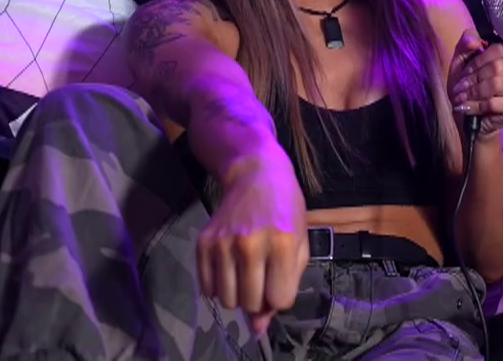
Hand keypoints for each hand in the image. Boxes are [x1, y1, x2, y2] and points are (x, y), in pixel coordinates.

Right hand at [196, 145, 307, 336]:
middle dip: (260, 297)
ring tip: (245, 271)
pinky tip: (228, 267)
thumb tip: (258, 327)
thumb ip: (285, 285)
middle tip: (263, 274)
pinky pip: (207, 289)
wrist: (256, 175)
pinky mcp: (203, 243)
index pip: (280, 299)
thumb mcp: (299, 243)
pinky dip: (218, 286)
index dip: (281, 294)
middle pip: (251, 303)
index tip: (280, 277)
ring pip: (227, 300)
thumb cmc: (285, 209)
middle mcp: (250, 245)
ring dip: (238, 294)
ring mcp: (223, 244)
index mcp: (282, 244)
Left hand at [450, 30, 502, 138]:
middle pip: (497, 66)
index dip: (478, 60)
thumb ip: (465, 45)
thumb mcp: (462, 62)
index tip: (465, 72)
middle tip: (460, 87)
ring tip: (461, 98)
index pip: (499, 48)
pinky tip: (466, 107)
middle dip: (474, 78)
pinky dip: (476, 105)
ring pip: (496, 84)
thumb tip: (474, 41)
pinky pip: (495, 103)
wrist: (471, 117)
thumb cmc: (469, 86)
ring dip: (473, 92)